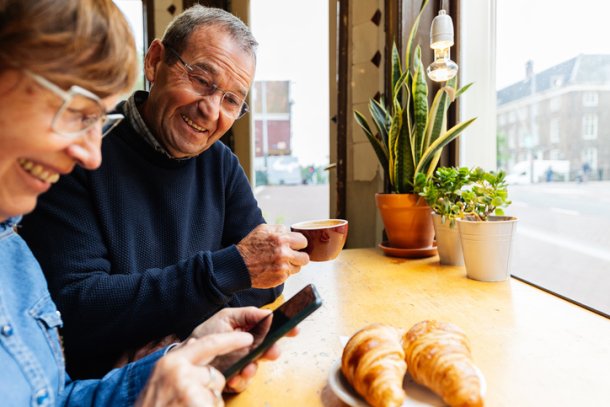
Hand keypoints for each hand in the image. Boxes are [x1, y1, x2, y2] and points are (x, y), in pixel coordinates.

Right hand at [135, 332, 251, 406]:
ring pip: (216, 395)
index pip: (208, 344)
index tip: (248, 337)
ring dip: (207, 404)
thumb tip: (197, 342)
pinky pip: (216, 405)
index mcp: (171, 362)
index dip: (230, 340)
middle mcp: (180, 372)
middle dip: (209, 389)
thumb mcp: (161, 379)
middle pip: (215, 375)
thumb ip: (180, 362)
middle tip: (186, 401)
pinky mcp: (197, 404)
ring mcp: (189, 390)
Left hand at [184, 307, 298, 392]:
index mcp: (248, 330)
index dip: (284, 329)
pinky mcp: (235, 378)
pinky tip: (233, 377)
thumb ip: (248, 314)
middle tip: (272, 352)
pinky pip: (244, 382)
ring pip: (257, 367)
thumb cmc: (205, 335)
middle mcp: (248, 347)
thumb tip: (269, 314)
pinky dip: (240, 380)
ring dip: (252, 369)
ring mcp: (242, 363)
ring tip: (244, 369)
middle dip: (271, 351)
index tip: (294, 330)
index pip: (271, 329)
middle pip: (268, 349)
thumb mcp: (226, 318)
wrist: (185, 357)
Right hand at [236, 224, 308, 287]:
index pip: (303, 241)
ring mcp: (283, 267)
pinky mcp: (280, 278)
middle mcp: (284, 253)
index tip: (295, 246)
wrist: (239, 265)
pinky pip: (289, 275)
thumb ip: (280, 229)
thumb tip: (291, 231)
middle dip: (299, 256)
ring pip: (298, 267)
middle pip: (305, 257)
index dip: (299, 244)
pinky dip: (283, 273)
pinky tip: (274, 269)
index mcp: (281, 239)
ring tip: (280, 263)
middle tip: (291, 256)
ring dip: (291, 265)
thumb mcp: (263, 229)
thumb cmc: (250, 246)